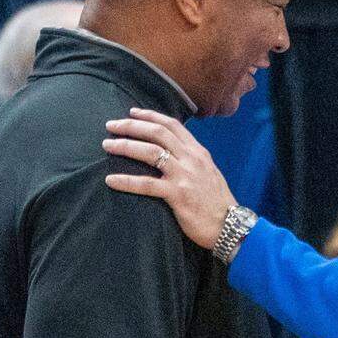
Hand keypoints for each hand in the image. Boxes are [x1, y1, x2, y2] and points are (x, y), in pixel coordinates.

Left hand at [103, 108, 237, 249]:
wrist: (230, 225)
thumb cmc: (217, 202)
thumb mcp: (208, 172)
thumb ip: (191, 160)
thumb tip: (171, 152)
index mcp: (198, 152)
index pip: (172, 125)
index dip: (150, 115)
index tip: (132, 112)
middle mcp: (191, 159)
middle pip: (157, 133)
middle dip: (131, 126)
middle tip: (111, 125)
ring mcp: (184, 176)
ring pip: (150, 152)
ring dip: (125, 146)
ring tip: (107, 145)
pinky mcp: (178, 195)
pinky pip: (146, 184)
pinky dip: (126, 181)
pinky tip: (110, 180)